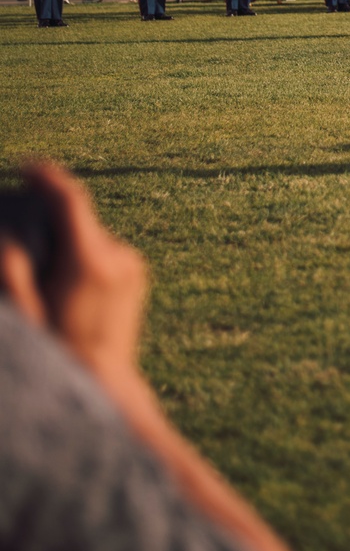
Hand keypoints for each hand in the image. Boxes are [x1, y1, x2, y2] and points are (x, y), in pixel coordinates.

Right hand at [0, 162, 146, 383]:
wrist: (103, 383)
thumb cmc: (55, 350)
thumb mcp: (27, 311)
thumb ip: (13, 269)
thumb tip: (7, 236)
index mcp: (87, 261)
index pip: (69, 201)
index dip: (46, 178)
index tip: (27, 166)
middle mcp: (116, 255)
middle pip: (77, 218)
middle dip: (50, 219)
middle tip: (27, 234)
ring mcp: (130, 263)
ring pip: (89, 234)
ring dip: (68, 241)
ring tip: (49, 275)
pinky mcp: (136, 271)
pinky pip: (102, 249)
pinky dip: (83, 254)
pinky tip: (69, 283)